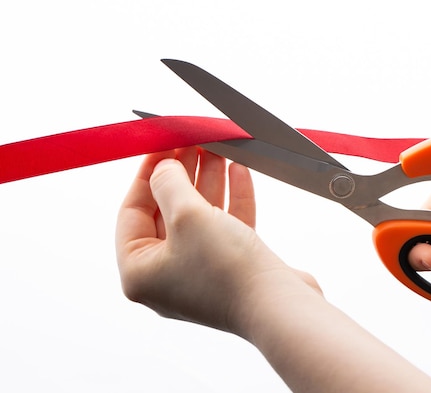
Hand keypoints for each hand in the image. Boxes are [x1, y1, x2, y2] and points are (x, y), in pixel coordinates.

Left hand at [115, 147, 319, 333]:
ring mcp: (201, 274)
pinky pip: (225, 227)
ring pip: (200, 217)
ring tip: (217, 149)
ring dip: (209, 181)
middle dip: (183, 174)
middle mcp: (167, 276)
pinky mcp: (232, 269)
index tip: (161, 144)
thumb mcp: (187, 215)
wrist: (279, 307)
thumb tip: (164, 167)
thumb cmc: (226, 272)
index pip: (132, 211)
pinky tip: (238, 171)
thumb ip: (169, 183)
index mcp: (140, 272)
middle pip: (167, 212)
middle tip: (192, 142)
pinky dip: (231, 199)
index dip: (147, 174)